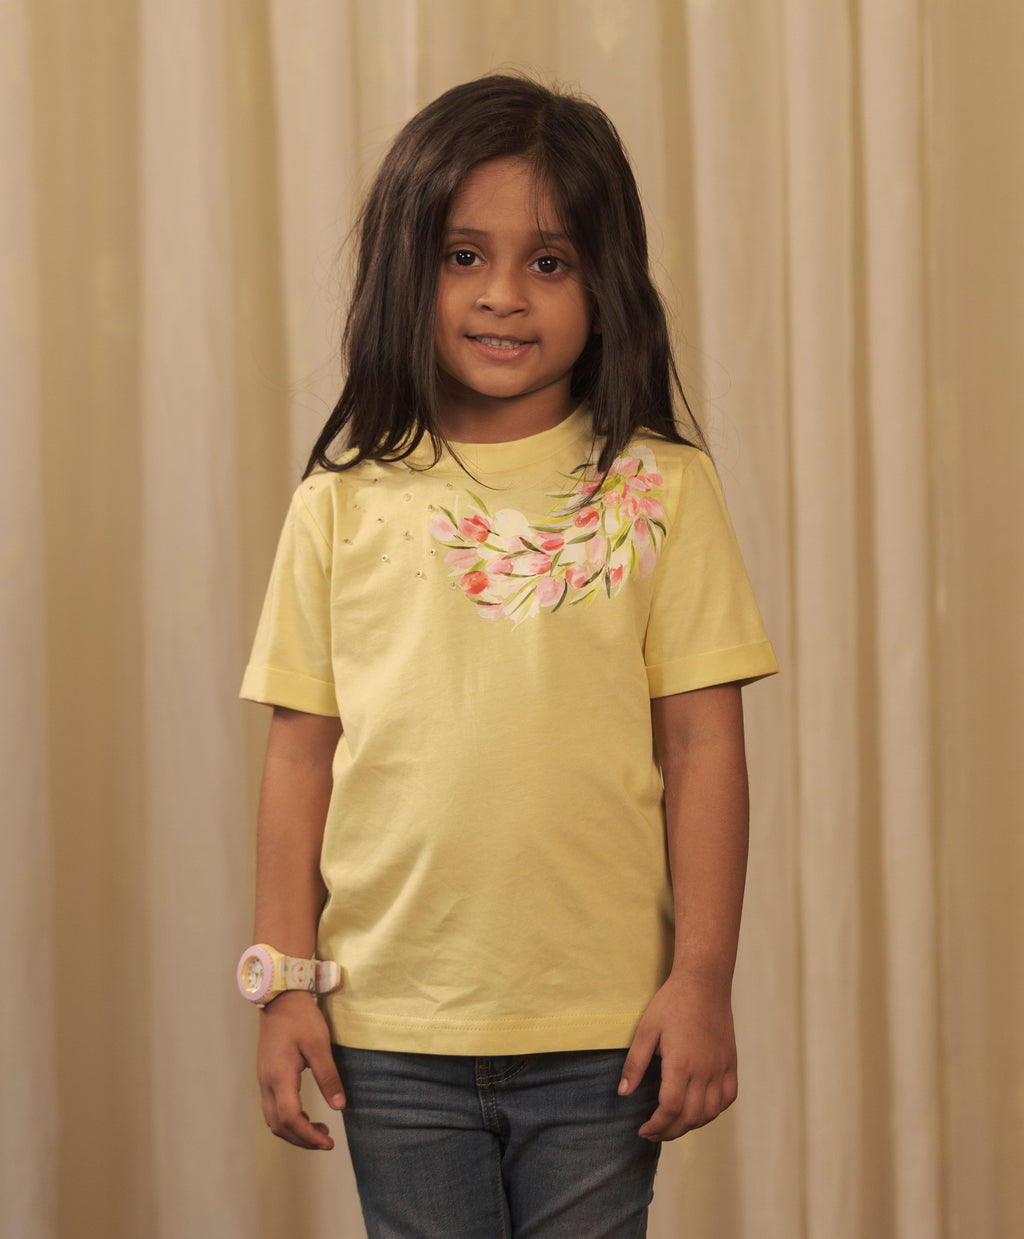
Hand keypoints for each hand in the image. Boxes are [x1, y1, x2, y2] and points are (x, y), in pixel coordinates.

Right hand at [257, 991, 345, 1149]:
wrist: (280, 998)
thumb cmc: (300, 1018)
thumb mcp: (319, 1044)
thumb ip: (328, 1076)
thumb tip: (339, 1106)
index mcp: (279, 1077)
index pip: (290, 1118)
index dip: (308, 1136)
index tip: (328, 1142)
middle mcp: (267, 1083)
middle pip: (278, 1125)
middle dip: (301, 1139)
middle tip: (326, 1141)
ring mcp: (264, 1080)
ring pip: (272, 1119)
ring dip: (294, 1131)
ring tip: (319, 1131)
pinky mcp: (266, 1075)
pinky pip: (273, 1108)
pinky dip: (288, 1120)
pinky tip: (306, 1115)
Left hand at [618, 972, 737, 1141]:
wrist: (704, 983)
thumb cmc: (671, 1003)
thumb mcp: (646, 1030)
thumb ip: (635, 1063)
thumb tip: (623, 1093)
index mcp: (681, 1064)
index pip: (670, 1109)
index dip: (656, 1126)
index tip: (643, 1130)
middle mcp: (704, 1071)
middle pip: (690, 1116)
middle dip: (670, 1131)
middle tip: (654, 1132)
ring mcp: (720, 1068)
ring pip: (710, 1112)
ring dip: (691, 1124)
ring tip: (674, 1124)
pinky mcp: (731, 1063)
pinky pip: (728, 1097)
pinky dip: (715, 1111)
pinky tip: (700, 1110)